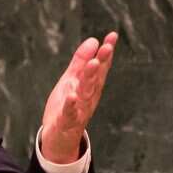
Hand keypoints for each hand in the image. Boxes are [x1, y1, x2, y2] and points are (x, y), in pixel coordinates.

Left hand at [40, 32, 117, 163]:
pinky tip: (72, 96)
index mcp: (91, 86)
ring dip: (90, 79)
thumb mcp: (72, 80)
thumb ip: (81, 62)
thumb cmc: (68, 105)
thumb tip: (93, 40)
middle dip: (101, 62)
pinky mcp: (67, 121)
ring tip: (93, 64)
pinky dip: (72, 105)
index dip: (106, 51)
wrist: (59, 136)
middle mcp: (89, 96)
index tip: (112, 35)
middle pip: (95, 77)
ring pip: (86, 92)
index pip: (100, 66)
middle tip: (107, 47)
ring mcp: (80, 109)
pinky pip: (70, 113)